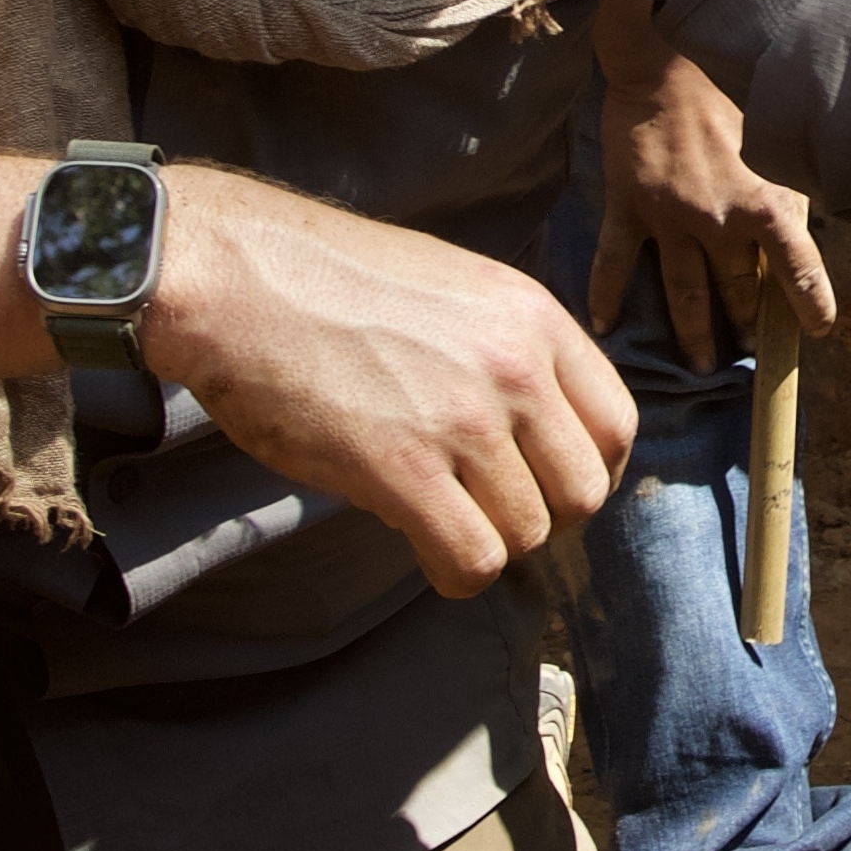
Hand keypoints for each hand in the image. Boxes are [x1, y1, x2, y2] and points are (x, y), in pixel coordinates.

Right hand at [144, 167, 636, 595]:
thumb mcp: (450, 287)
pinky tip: (421, 547)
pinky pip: (472, 559)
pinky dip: (454, 572)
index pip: (617, 425)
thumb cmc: (323, 283)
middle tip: (486, 509)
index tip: (544, 484)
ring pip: (529, 533)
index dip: (586, 470)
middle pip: (584, 492)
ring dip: (487, 541)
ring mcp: (462, 420)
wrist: (234, 279)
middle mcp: (513, 367)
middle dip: (542, 517)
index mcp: (531, 317)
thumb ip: (503, 349)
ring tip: (438, 519)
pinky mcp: (403, 469)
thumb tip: (530, 432)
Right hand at [586, 30, 830, 366]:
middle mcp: (718, 221)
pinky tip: (604, 326)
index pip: (799, 269)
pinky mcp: (629, 206)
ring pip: (684, 291)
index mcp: (764, 203)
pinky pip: (616, 261)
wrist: (668, 59)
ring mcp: (669, 218)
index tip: (818, 330)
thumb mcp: (780, 139)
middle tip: (749, 351)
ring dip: (694, 333)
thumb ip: (789, 189)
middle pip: (736, 289)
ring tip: (700, 365)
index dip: (813, 304)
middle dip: (746, 324)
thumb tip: (802, 233)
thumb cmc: (734, 89)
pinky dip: (606, 295)